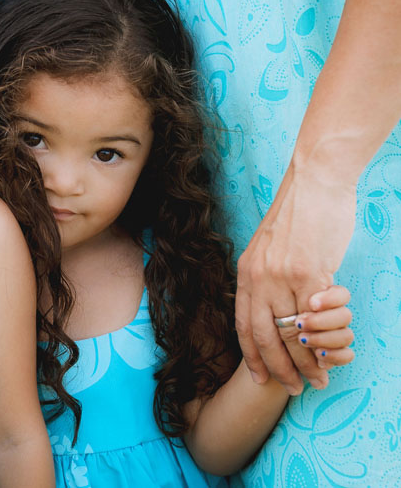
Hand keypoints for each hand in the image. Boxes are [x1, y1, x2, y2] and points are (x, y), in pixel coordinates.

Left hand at [236, 162, 355, 394]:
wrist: (314, 183)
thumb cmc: (298, 215)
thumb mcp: (270, 248)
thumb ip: (269, 276)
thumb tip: (276, 302)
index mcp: (246, 271)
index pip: (242, 323)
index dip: (250, 353)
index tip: (258, 376)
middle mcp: (259, 276)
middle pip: (263, 334)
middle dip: (278, 367)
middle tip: (293, 388)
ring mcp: (283, 275)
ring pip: (290, 331)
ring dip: (304, 360)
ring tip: (316, 378)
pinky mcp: (309, 272)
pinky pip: (314, 314)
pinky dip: (322, 338)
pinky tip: (330, 352)